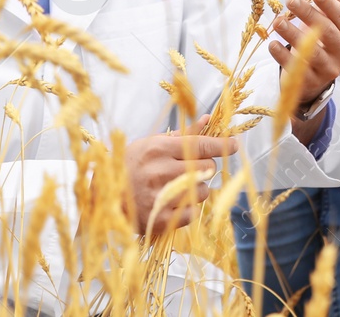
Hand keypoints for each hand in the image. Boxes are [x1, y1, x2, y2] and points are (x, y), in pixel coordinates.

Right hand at [122, 115, 237, 235]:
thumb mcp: (151, 144)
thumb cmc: (129, 166)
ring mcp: (163, 197)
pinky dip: (189, 207)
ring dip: (197, 188)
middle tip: (189, 169)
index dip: (222, 145)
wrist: (104, 198)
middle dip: (204, 167)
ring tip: (178, 187)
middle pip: (206, 167)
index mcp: (159, 149)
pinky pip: (194, 212)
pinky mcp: (163, 219)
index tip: (234, 145)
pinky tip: (175, 202)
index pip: (200, 145)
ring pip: (203, 190)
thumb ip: (183, 134)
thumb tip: (207, 120)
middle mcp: (162, 172)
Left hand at [269, 0, 339, 143]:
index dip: (330, 4)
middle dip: (308, 14)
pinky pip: (297, 68)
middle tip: (291, 0)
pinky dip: (282, 56)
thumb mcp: (327, 18)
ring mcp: (329, 69)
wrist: (313, 76)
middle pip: (327, 32)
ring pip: (312, 51)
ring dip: (293, 35)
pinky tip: (272, 44)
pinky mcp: (311, 82)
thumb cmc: (320, 39)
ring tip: (278, 21)